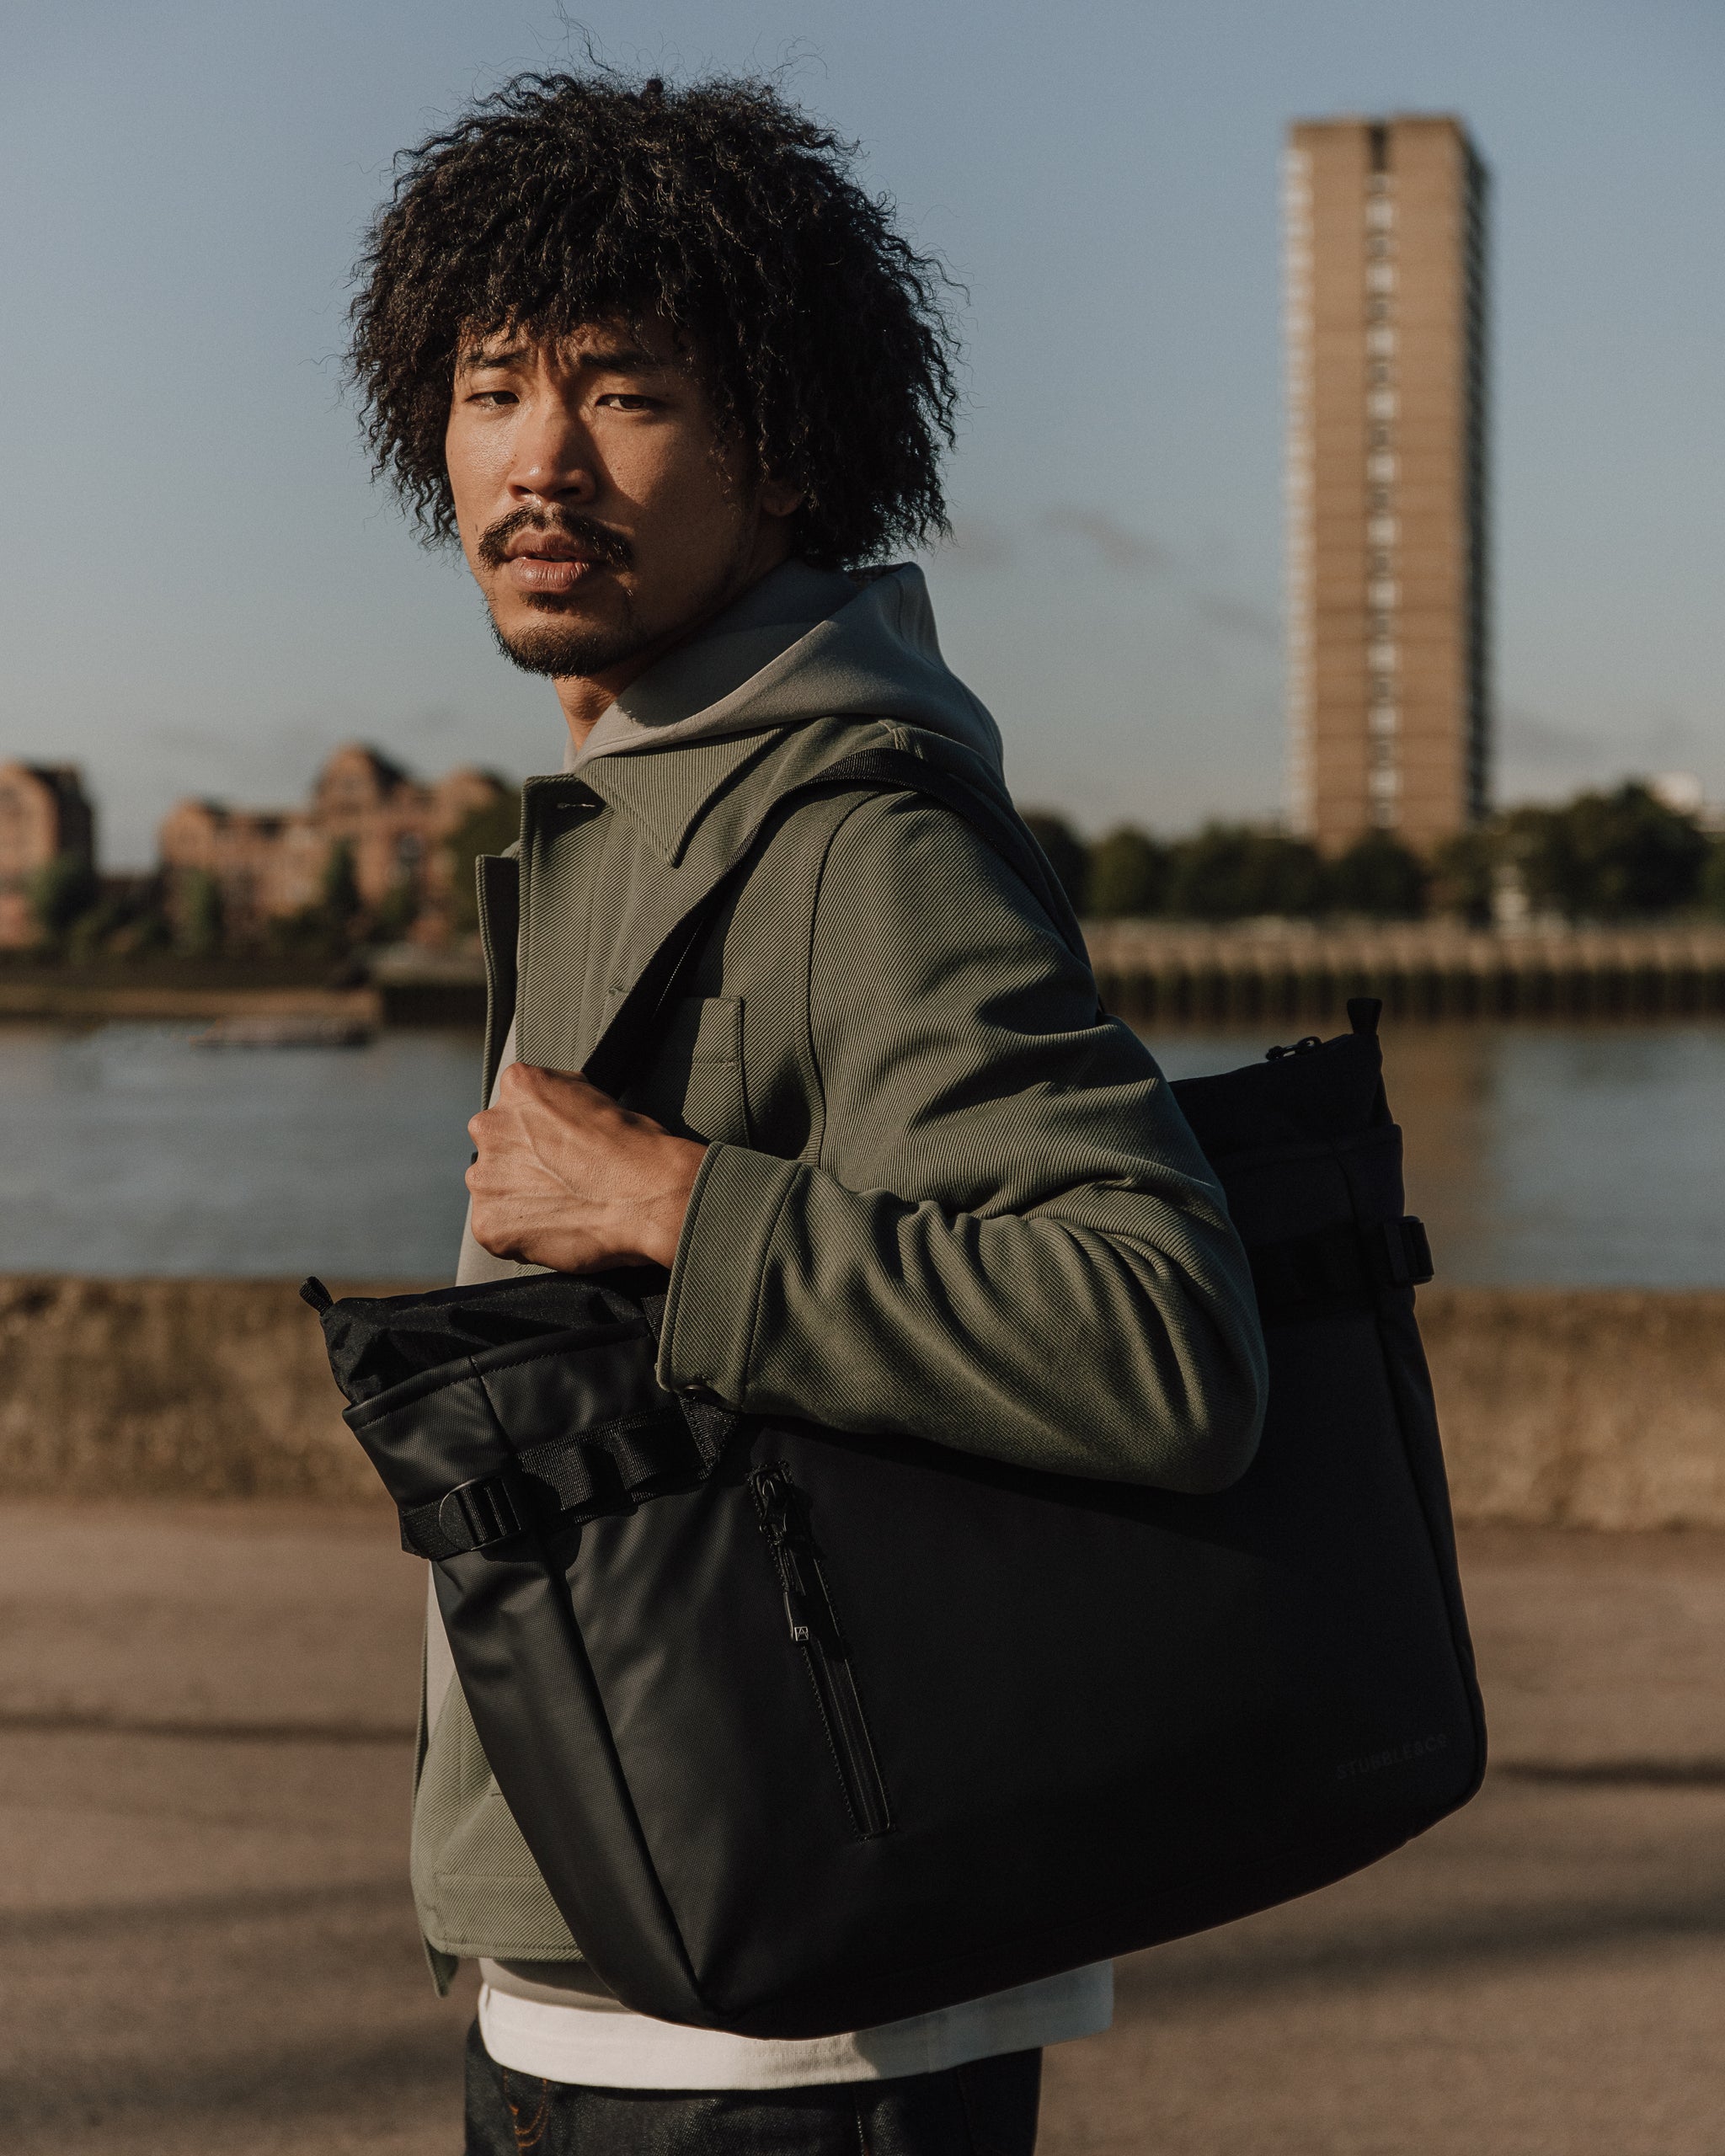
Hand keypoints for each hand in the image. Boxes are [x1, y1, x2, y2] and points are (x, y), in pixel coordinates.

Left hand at [467, 1063, 706, 1273]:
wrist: (648, 1196)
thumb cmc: (634, 1149)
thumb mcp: (593, 1097)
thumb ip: (557, 1105)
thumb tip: (552, 1119)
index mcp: (518, 1086)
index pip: (512, 1109)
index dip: (537, 1135)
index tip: (556, 1151)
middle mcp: (491, 1126)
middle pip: (496, 1149)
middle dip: (521, 1165)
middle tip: (560, 1182)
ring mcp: (485, 1177)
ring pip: (492, 1190)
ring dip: (517, 1199)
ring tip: (561, 1208)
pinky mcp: (488, 1223)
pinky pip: (497, 1231)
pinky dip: (521, 1235)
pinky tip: (556, 1228)